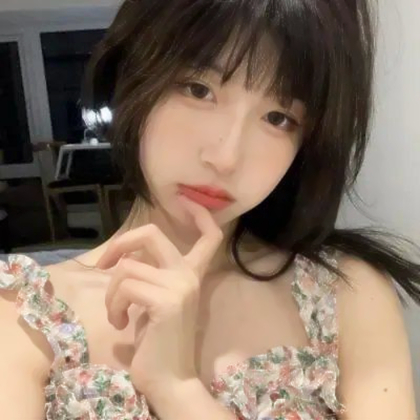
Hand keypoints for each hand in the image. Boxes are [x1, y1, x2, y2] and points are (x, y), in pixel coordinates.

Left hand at [95, 197, 223, 397]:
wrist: (170, 379)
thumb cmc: (159, 343)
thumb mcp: (156, 302)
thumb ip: (152, 276)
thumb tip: (125, 260)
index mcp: (190, 275)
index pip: (209, 237)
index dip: (200, 215)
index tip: (187, 200)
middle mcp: (188, 275)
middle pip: (151, 234)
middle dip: (120, 243)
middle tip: (104, 265)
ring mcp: (179, 286)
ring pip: (127, 267)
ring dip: (112, 292)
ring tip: (117, 314)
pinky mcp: (165, 301)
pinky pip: (125, 286)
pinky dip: (114, 305)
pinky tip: (120, 324)